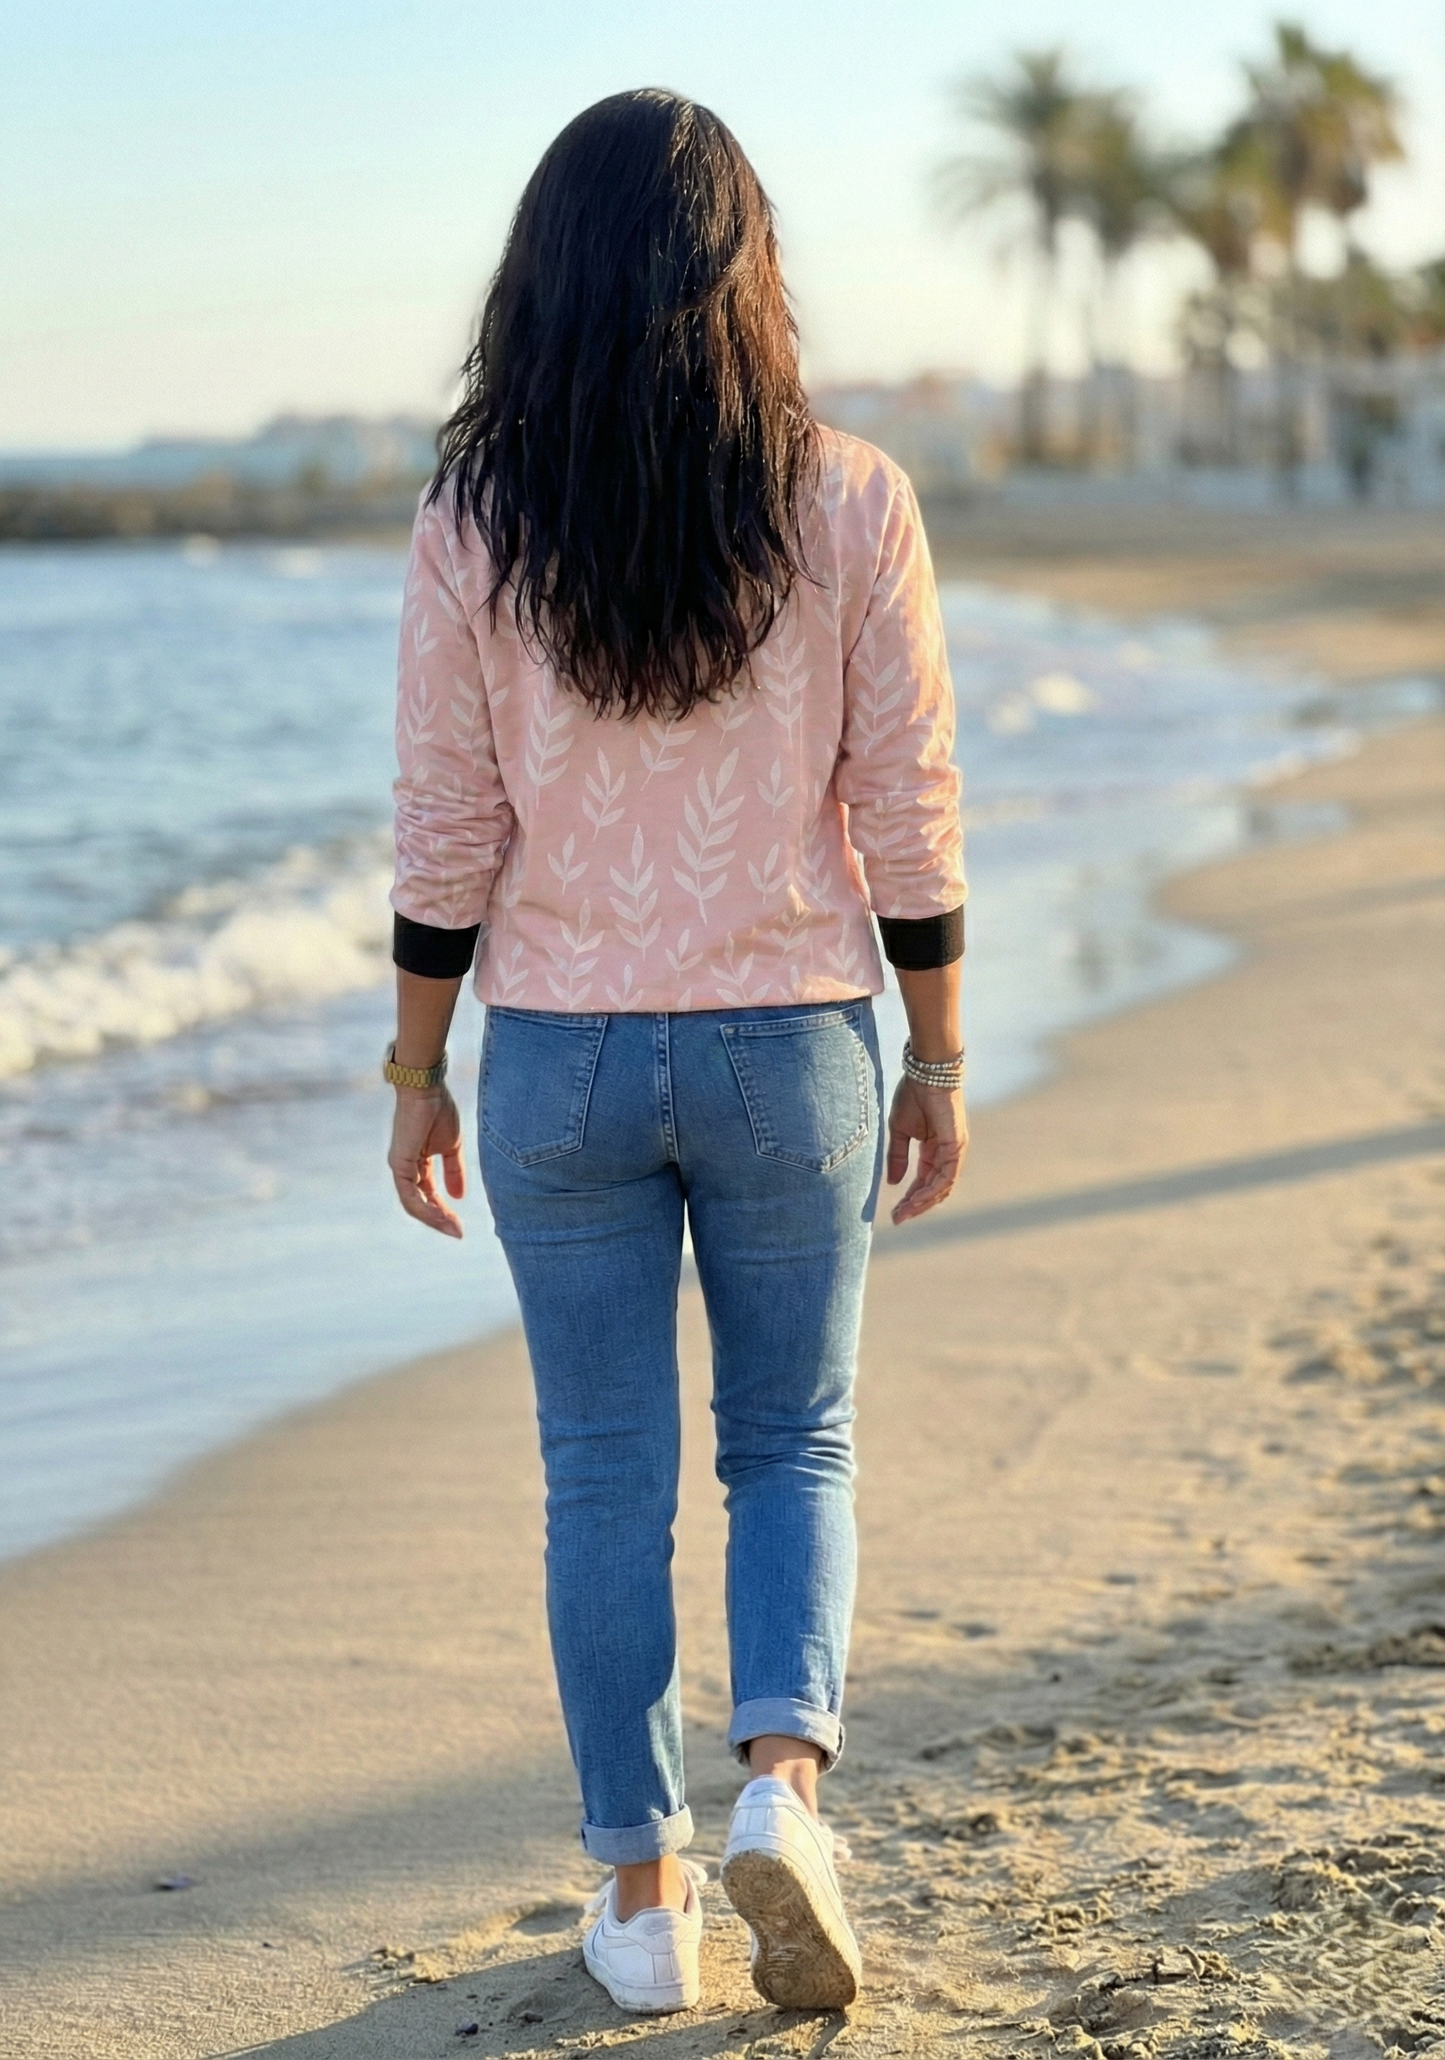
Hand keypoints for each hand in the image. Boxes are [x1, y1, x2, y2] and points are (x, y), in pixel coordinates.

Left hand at [388, 1085, 464, 1237]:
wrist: (427, 1088)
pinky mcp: (399, 1164)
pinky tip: (442, 1215)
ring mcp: (400, 1167)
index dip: (443, 1211)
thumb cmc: (438, 1110)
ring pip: (414, 1204)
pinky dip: (426, 1208)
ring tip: (454, 1229)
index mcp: (416, 1164)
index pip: (428, 1195)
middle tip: (458, 1233)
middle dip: (440, 1220)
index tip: (460, 1226)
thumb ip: (454, 1171)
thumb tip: (459, 1196)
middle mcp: (404, 1168)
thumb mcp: (451, 1147)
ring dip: (434, 1219)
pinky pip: (410, 1195)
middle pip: (420, 1204)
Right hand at [886, 1076, 967, 1224]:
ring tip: (904, 1212)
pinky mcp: (956, 1146)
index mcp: (934, 1150)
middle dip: (916, 1205)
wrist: (926, 1074)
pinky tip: (917, 1199)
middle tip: (898, 1218)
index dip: (910, 1198)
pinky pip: (946, 1176)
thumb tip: (893, 1182)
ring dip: (923, 1202)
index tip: (894, 1213)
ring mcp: (954, 1151)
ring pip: (941, 1187)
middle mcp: (947, 1154)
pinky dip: (932, 1190)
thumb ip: (898, 1156)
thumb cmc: (913, 1095)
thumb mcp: (899, 1131)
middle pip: (934, 1189)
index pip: (924, 1181)